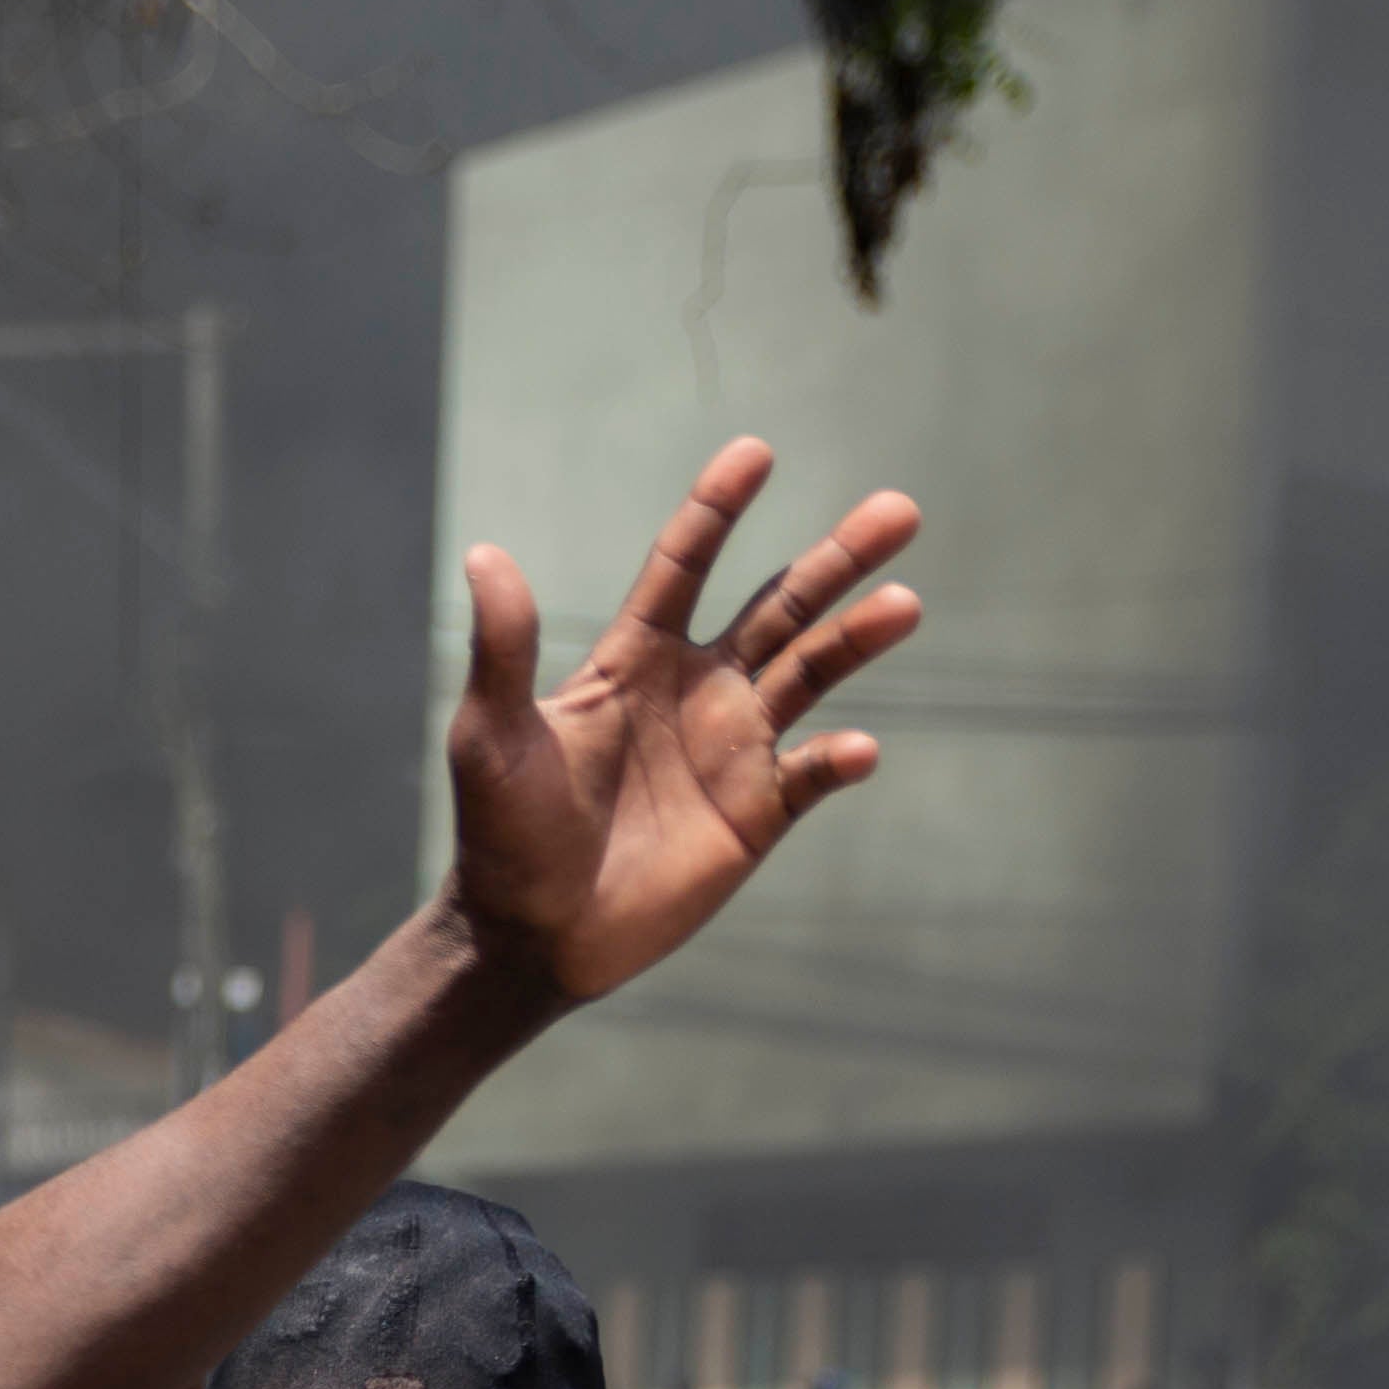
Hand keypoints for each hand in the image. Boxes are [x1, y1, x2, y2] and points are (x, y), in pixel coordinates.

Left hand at [446, 441, 921, 1000]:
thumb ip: (502, 648)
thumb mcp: (489, 736)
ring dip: (858, 640)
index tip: (756, 452)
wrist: (529, 936)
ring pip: (813, 675)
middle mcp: (696, 690)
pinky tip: (856, 750)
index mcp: (634, 659)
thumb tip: (483, 554)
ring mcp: (732, 749)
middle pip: (780, 606)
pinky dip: (839, 761)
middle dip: (837, 559)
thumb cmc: (501, 833)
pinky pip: (813, 775)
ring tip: (905, 604)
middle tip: (899, 509)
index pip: (685, 566)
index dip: (717, 509)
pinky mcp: (756, 813)